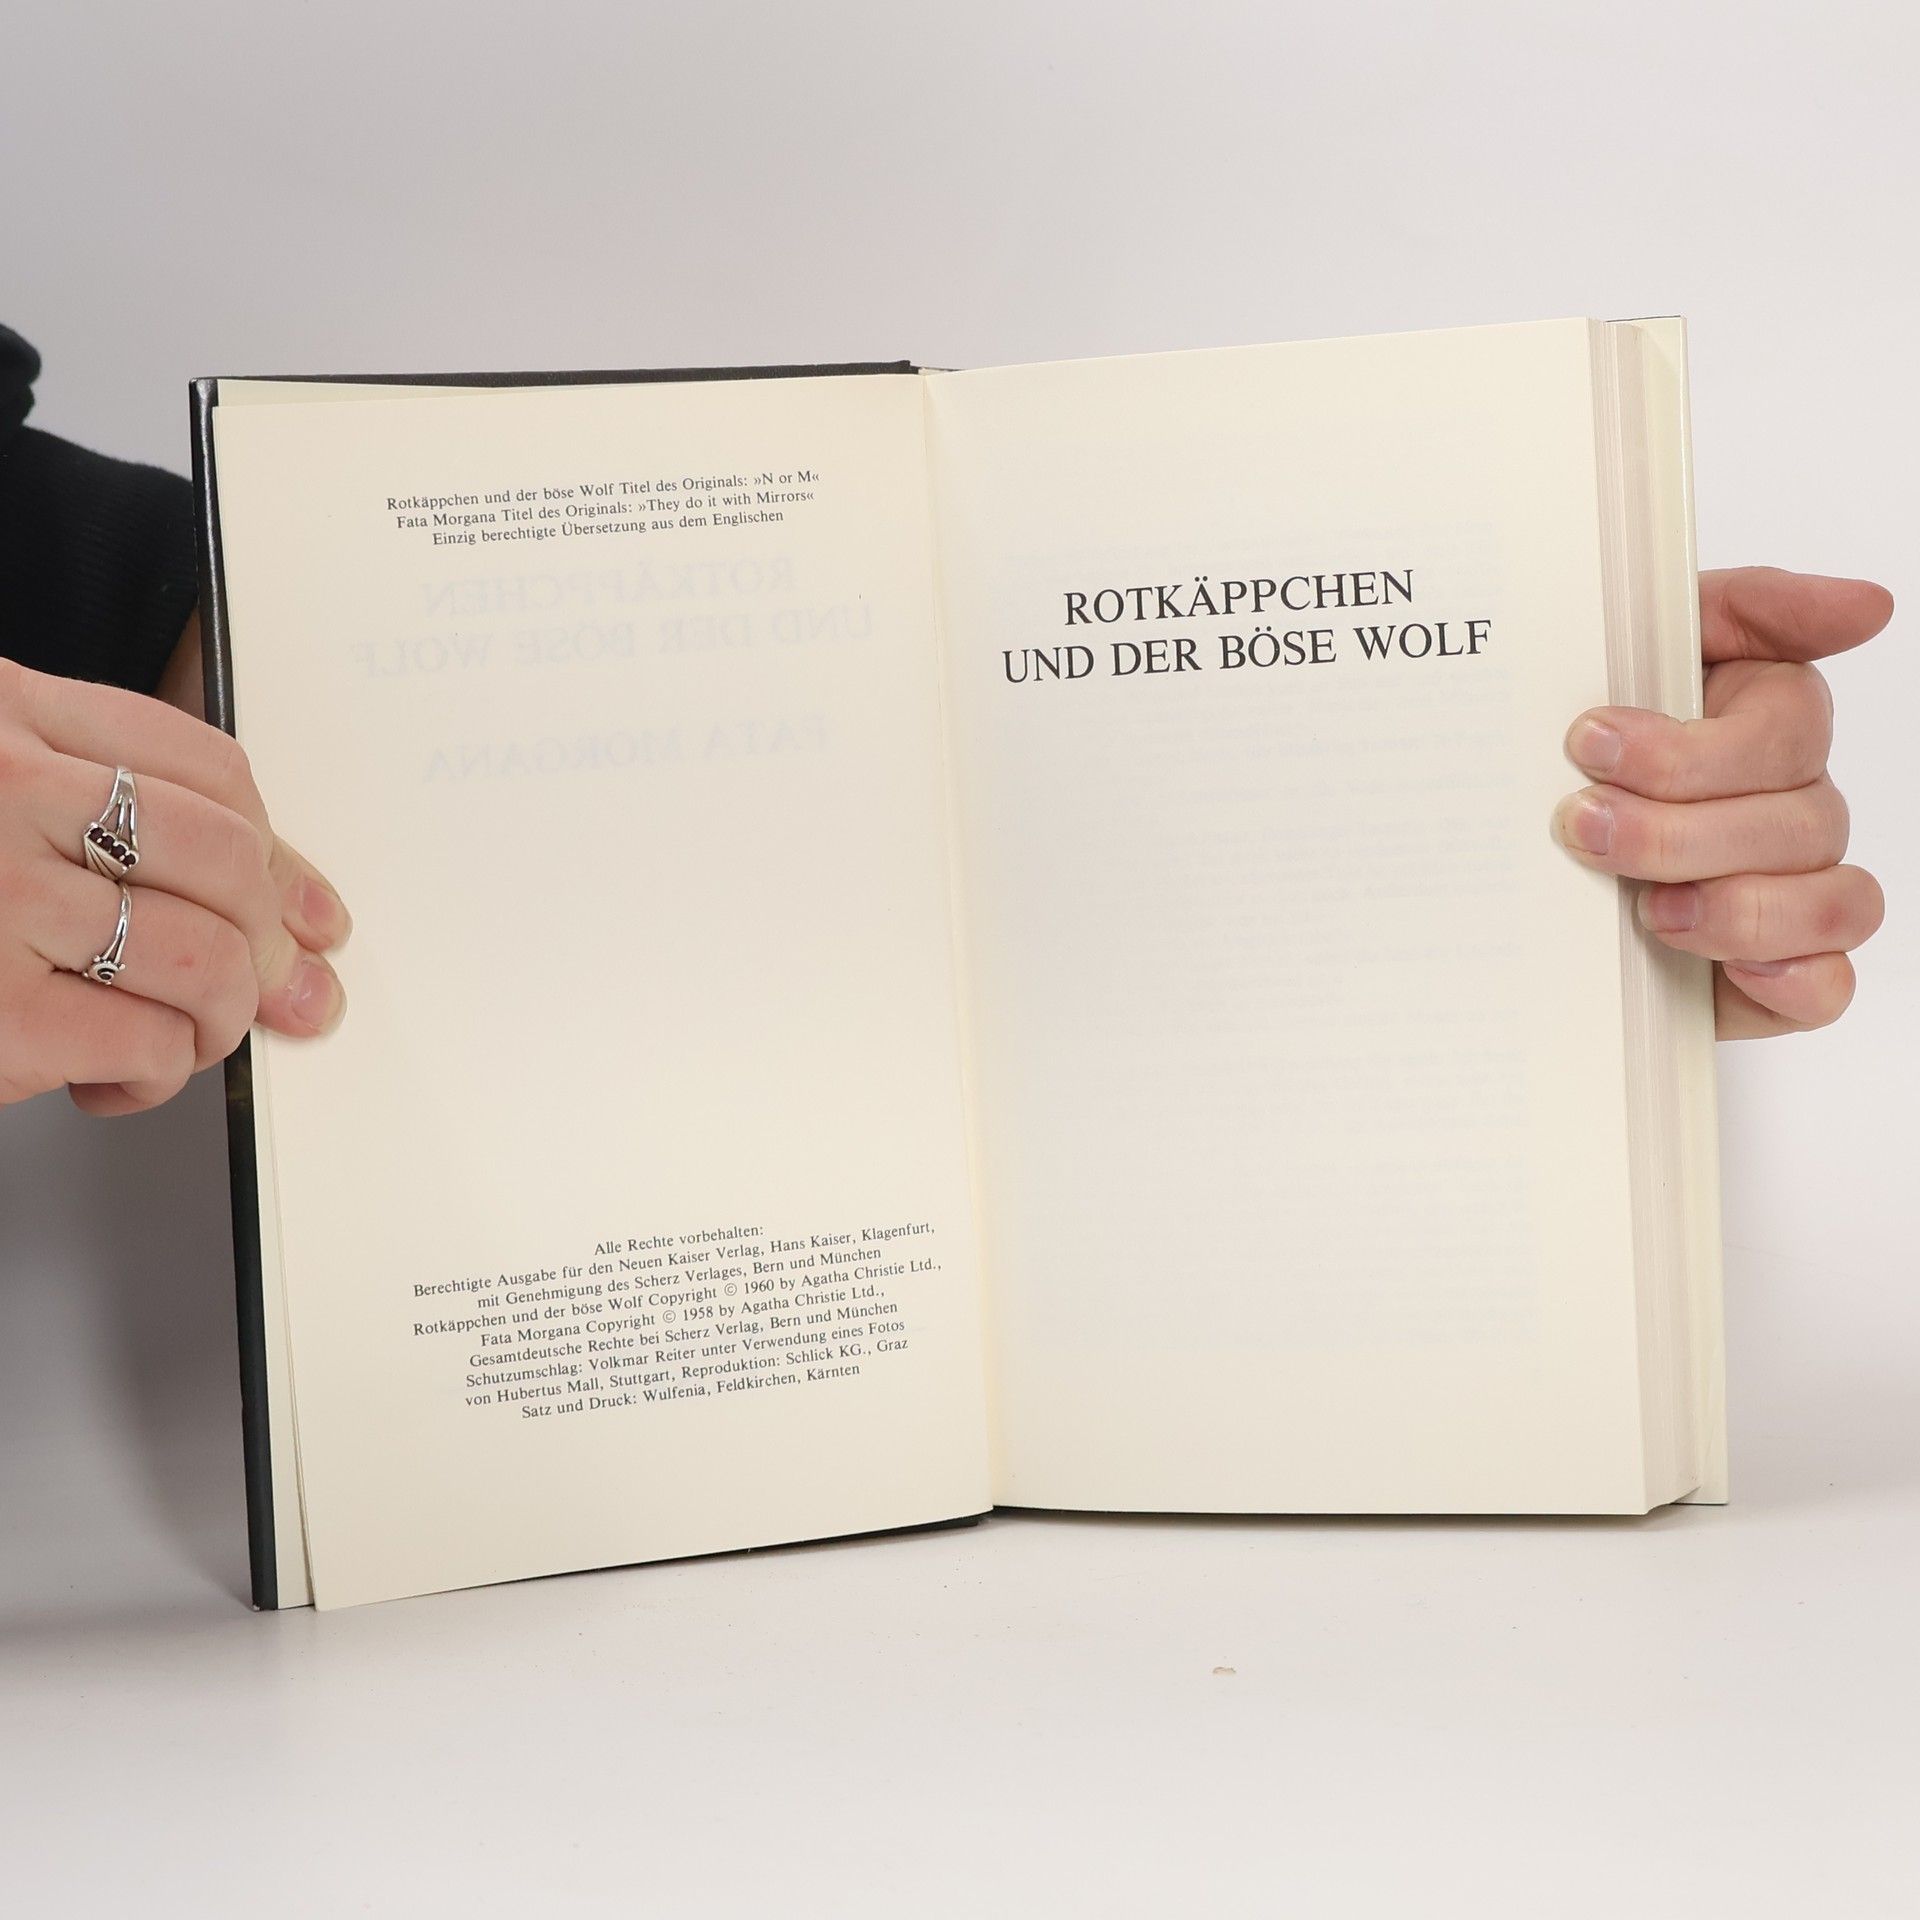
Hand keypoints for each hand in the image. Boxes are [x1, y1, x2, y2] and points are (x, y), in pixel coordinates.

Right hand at [0, 650, 349, 1114]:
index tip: (312, 913)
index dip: (281, 854)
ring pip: (206, 956)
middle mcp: (1, 789)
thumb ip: (90, 807)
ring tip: (174, 1040)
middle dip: (273, 946)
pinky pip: (146, 1041)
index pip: (204, 767)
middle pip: (225, 859)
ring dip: (217, 1020)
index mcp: (3, 715)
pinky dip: (156, 1075)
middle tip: (274, 995)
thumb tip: (274, 904)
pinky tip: (110, 1077)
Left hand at [1553, 566, 1890, 1038]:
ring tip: (1642, 908)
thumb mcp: (1629, 653)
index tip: (1589, 738)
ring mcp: (1796, 893)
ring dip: (1731, 906)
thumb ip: (1742, 609)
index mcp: (1765, 726)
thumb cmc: (1583, 760)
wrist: (1527, 882)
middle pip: (1796, 818)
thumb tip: (1870, 605)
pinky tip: (1727, 969)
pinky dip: (1787, 977)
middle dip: (1675, 828)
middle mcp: (1793, 808)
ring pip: (1825, 900)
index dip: (1690, 743)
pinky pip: (1826, 985)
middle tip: (1580, 824)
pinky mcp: (1779, 976)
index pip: (1787, 724)